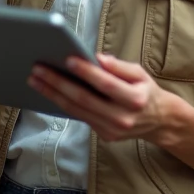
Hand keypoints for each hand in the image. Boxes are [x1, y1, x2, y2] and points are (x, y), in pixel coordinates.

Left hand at [28, 53, 176, 142]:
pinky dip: (62, 104)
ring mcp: (112, 130)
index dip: (86, 72)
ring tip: (35, 79)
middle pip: (84, 99)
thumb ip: (119, 67)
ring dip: (52, 94)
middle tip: (38, 69)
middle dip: (58, 83)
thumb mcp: (140, 74)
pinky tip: (48, 91)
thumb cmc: (145, 91)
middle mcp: (122, 118)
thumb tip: (97, 58)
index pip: (105, 84)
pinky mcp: (104, 135)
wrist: (158, 121)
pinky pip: (80, 117)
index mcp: (135, 99)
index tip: (67, 59)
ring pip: (76, 110)